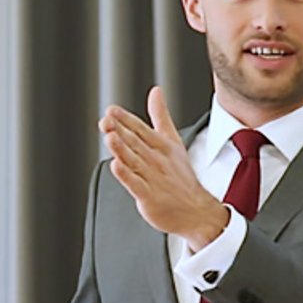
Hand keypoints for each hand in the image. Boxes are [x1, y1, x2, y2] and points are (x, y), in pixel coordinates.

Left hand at [99, 86, 228, 250]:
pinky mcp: (149, 196)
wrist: (196, 210)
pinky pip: (136, 184)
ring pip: (134, 161)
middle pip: (135, 143)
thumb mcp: (173, 140)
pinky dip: (126, 175)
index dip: (126, 119)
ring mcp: (152, 178)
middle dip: (120, 131)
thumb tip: (155, 92)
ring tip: (110, 136)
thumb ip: (161, 116)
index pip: (141, 129)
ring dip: (121, 149)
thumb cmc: (181, 176)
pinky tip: (116, 166)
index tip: (112, 111)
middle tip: (106, 120)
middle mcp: (156, 160)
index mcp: (161, 145)